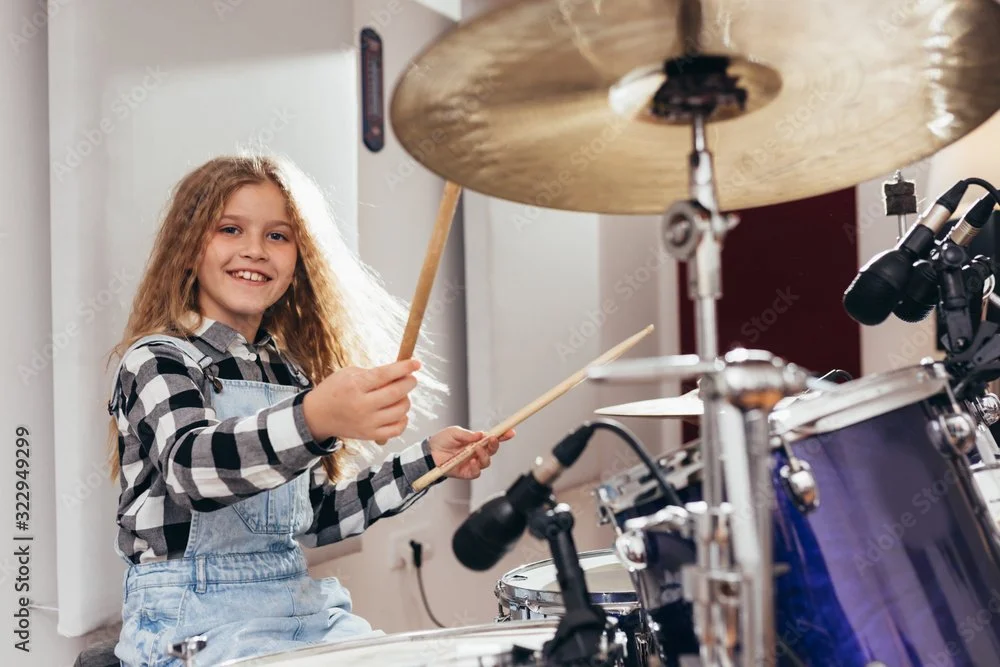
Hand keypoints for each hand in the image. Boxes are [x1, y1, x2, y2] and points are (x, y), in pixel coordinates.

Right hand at [302, 359, 419, 441]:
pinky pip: (396, 430)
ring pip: (400, 411)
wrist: (317, 416)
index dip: (404, 368)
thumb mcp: (349, 374)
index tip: (416, 363)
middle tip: (410, 379)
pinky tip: (398, 412)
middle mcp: (361, 405)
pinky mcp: (369, 435)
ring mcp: (366, 423)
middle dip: (409, 383)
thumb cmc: (335, 390)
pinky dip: (403, 420)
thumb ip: (374, 373)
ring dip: (406, 400)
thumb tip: (401, 373)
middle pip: (396, 393)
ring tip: (400, 395)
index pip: (385, 375)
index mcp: (355, 386)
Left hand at [428, 426, 515, 478]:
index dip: (503, 435)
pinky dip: (476, 467)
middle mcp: (476, 452)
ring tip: (476, 450)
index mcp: (476, 441)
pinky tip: (472, 461)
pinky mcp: (466, 472)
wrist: (429, 453)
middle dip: (495, 445)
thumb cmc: (442, 441)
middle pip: (492, 450)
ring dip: (484, 455)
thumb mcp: (454, 432)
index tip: (510, 431)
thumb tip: (481, 434)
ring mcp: (472, 463)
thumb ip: (468, 434)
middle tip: (492, 439)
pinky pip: (476, 472)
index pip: (492, 438)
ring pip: (486, 462)